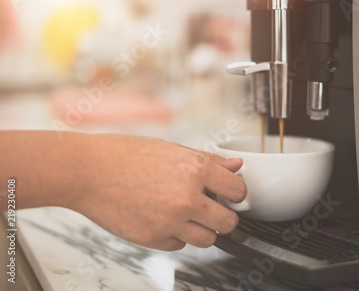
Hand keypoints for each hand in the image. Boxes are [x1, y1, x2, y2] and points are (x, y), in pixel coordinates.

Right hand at [67, 133, 245, 250]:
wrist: (86, 171)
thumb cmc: (124, 155)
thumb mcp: (171, 148)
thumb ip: (208, 160)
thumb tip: (235, 165)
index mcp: (194, 170)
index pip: (237, 190)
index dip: (236, 192)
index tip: (230, 193)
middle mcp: (186, 198)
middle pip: (228, 222)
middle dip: (224, 215)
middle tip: (214, 208)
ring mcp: (170, 222)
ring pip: (207, 240)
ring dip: (203, 229)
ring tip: (188, 215)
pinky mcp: (153, 239)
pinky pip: (179, 245)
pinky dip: (177, 235)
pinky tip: (164, 218)